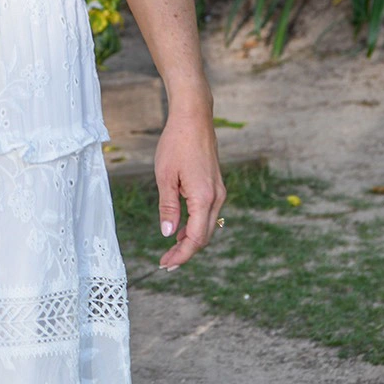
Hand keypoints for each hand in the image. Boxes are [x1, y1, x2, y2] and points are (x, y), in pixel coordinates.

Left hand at [154, 105, 225, 269]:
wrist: (194, 119)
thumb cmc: (176, 144)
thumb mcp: (165, 176)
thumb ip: (168, 207)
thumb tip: (168, 233)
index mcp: (204, 197)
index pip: (196, 238)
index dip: (182, 254)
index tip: (166, 264)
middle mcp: (217, 198)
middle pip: (204, 236)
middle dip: (186, 252)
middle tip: (166, 263)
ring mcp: (218, 192)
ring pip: (207, 226)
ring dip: (191, 240)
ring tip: (171, 250)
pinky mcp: (215, 186)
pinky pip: (207, 213)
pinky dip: (195, 225)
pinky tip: (181, 229)